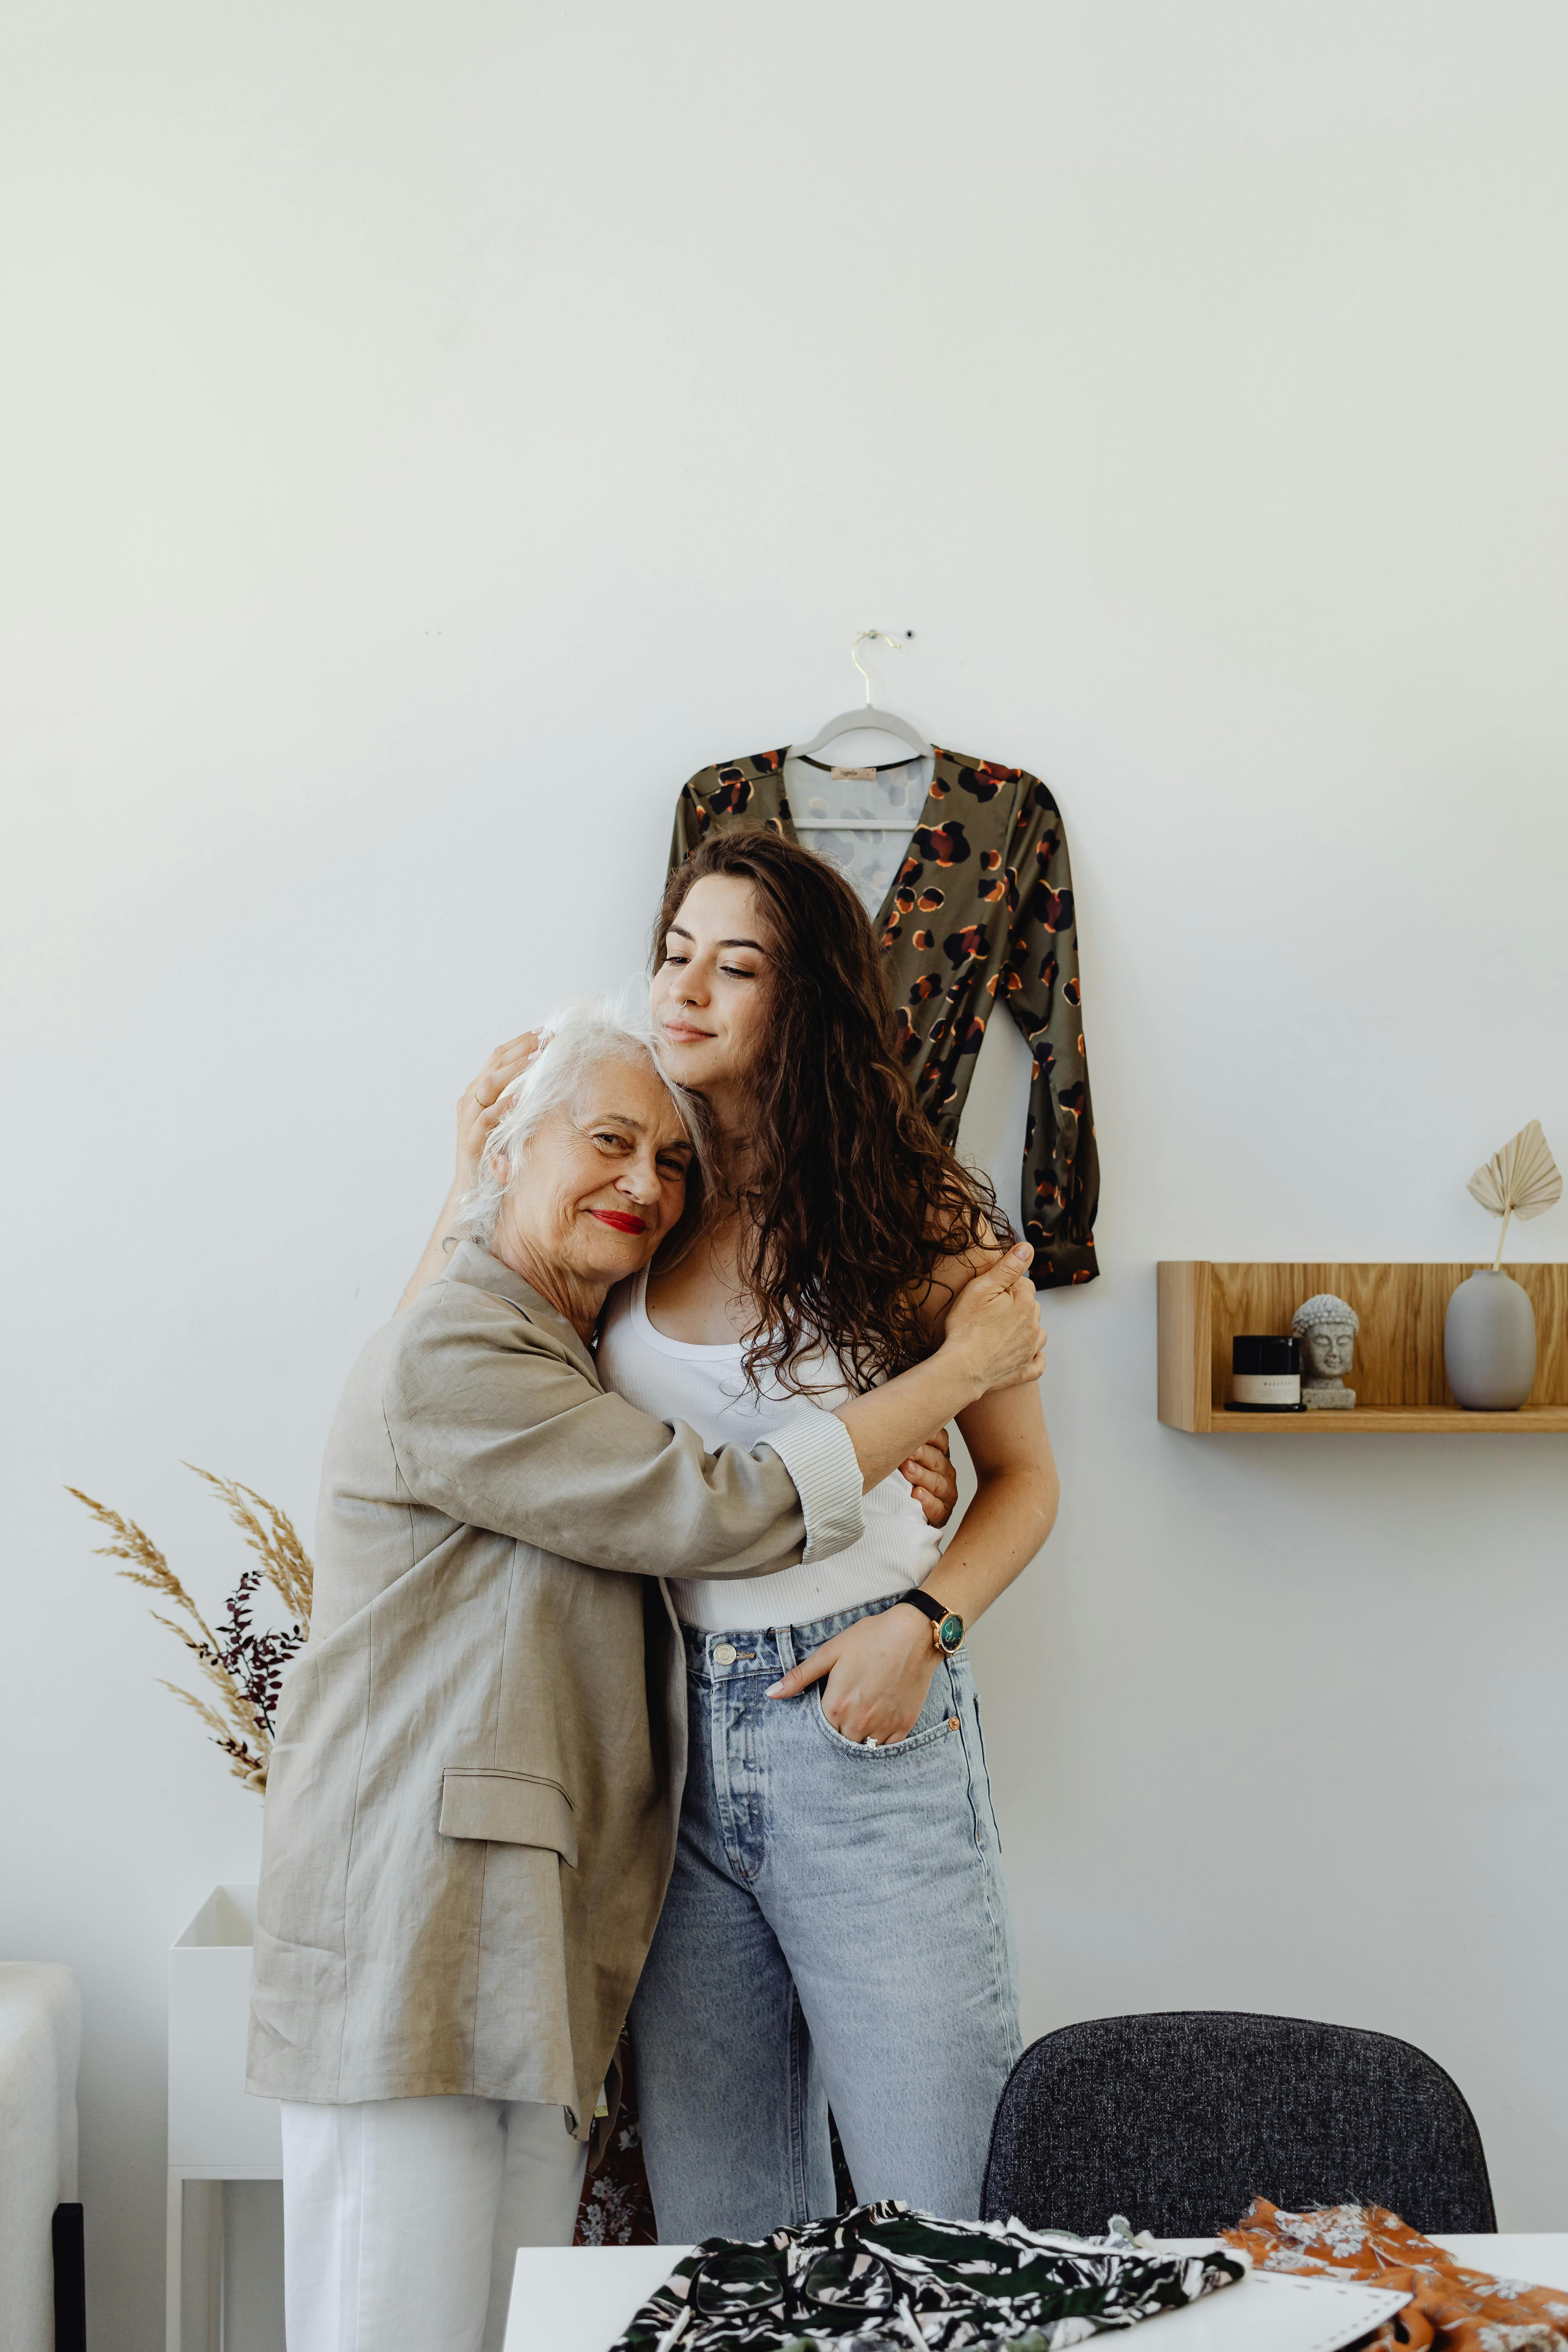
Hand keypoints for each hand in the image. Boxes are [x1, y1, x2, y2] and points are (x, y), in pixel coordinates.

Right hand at [455, 1032, 542, 1193]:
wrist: (471, 1187)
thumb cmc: (493, 1153)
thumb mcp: (506, 1120)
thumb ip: (517, 1100)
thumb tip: (544, 1081)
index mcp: (477, 1093)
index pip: (496, 1059)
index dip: (519, 1043)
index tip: (543, 1031)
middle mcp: (469, 1101)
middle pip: (493, 1065)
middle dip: (519, 1049)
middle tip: (543, 1038)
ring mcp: (468, 1119)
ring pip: (488, 1086)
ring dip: (513, 1070)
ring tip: (535, 1058)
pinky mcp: (472, 1140)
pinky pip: (488, 1118)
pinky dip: (504, 1105)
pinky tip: (522, 1096)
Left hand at [766, 1605, 939, 1745]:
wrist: (914, 1634)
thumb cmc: (870, 1638)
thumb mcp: (830, 1652)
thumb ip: (800, 1677)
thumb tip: (772, 1693)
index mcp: (837, 1705)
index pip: (820, 1729)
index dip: (824, 1717)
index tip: (830, 1705)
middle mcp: (859, 1722)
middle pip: (841, 1740)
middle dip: (841, 1728)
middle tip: (849, 1705)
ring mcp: (883, 1726)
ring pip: (864, 1746)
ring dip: (860, 1735)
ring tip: (864, 1711)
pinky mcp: (904, 1725)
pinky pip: (887, 1745)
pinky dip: (881, 1736)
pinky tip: (881, 1716)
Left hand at [900, 1429, 958, 1527]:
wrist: (902, 1511)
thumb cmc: (899, 1479)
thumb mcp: (900, 1459)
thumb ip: (900, 1447)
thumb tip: (882, 1427)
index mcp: (938, 1454)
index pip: (940, 1440)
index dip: (930, 1435)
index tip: (912, 1431)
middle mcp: (945, 1471)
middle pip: (937, 1459)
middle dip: (921, 1454)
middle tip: (906, 1452)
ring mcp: (947, 1492)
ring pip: (938, 1482)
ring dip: (922, 1476)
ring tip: (907, 1470)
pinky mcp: (943, 1512)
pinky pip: (938, 1508)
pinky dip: (928, 1502)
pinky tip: (916, 1494)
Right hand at [942, 1243, 1045, 1396]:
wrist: (962, 1367)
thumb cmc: (966, 1326)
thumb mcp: (982, 1287)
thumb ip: (1008, 1267)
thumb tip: (1027, 1248)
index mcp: (1025, 1303)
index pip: (1024, 1284)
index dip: (1006, 1286)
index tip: (990, 1293)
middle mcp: (1034, 1326)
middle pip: (1032, 1307)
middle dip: (1017, 1305)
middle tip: (992, 1311)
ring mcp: (1030, 1350)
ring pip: (1037, 1332)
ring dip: (1027, 1328)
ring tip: (1005, 1330)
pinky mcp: (1024, 1371)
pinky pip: (1037, 1363)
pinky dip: (1034, 1357)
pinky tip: (1025, 1353)